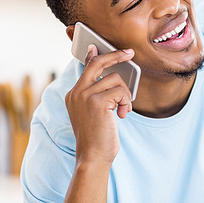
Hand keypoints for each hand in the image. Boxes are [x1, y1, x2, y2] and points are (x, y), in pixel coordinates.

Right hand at [65, 44, 134, 165]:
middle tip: (129, 53)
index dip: (94, 55)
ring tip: (122, 110)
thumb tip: (112, 76)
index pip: (86, 67)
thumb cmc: (97, 136)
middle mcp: (76, 92)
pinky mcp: (96, 101)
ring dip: (125, 95)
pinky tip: (122, 115)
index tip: (97, 46)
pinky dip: (126, 102)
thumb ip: (98, 94)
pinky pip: (121, 91)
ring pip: (116, 80)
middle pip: (98, 63)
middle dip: (116, 55)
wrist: (93, 156)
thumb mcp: (94, 112)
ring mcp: (85, 95)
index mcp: (74, 94)